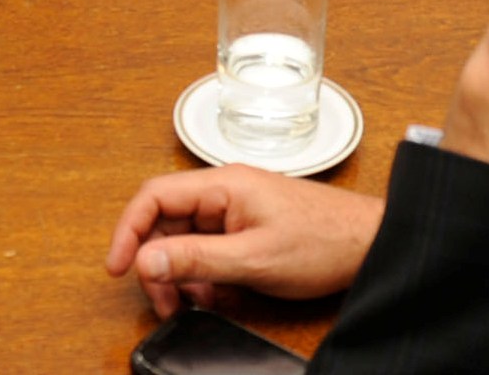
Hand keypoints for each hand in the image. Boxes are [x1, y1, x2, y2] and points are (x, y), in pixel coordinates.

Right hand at [105, 167, 384, 318]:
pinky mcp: (248, 228)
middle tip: (164, 301)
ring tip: (191, 304)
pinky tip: (217, 296)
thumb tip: (146, 258)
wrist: (370, 244)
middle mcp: (225, 191)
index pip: (154, 196)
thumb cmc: (324, 241)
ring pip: (186, 240)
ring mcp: (237, 210)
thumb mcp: (253, 259)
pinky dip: (204, 276)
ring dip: (181, 274)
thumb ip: (196, 259)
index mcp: (223, 185)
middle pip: (165, 222)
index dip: (128, 231)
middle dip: (157, 264)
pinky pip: (209, 250)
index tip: (118, 267)